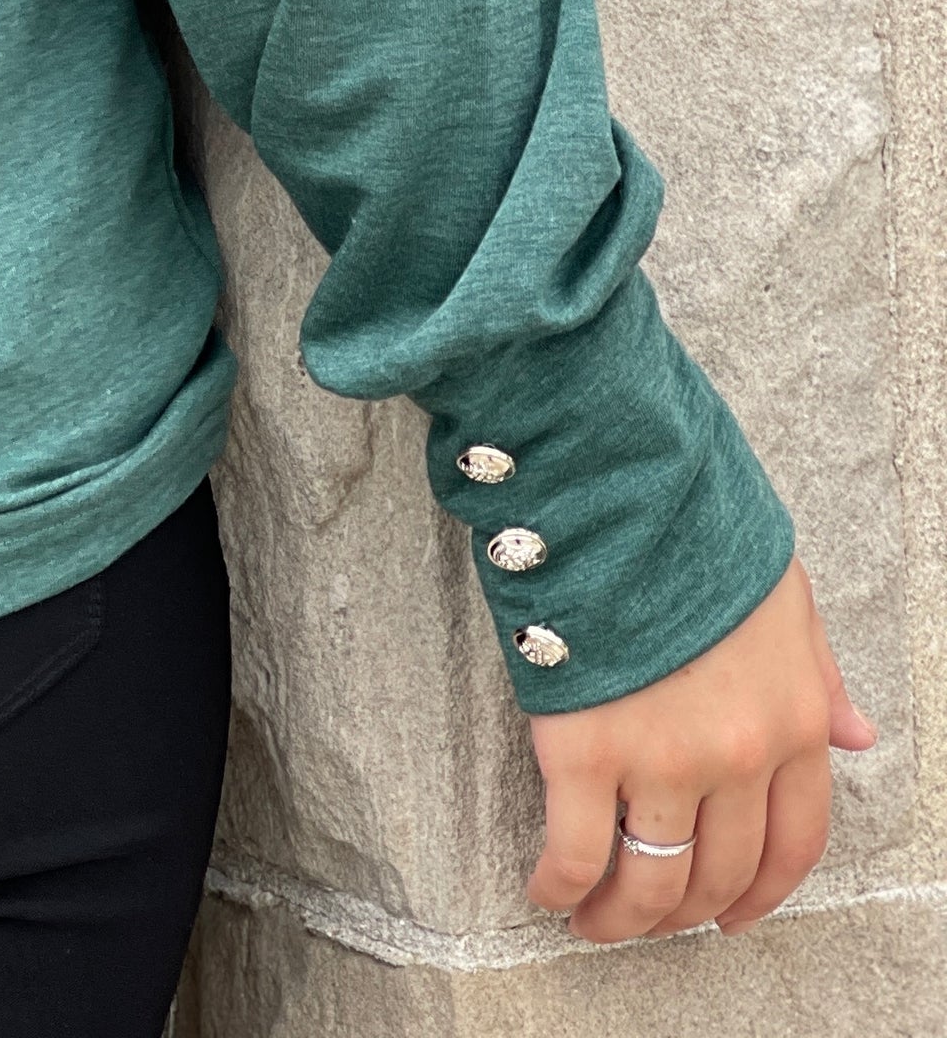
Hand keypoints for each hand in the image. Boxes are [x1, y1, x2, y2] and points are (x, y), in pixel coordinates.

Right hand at [527, 558, 872, 941]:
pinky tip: (547, 890)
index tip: (731, 917)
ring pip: (653, 878)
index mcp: (795, 719)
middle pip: (719, 873)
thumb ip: (821, 674)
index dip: (761, 893)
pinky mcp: (586, 749)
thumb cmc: (695, 524)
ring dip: (624, 917)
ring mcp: (664, 758)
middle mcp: (740, 755)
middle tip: (651, 918)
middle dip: (684, 913)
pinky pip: (578, 850)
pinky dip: (562, 885)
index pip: (793, 845)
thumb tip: (856, 737)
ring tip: (595, 920)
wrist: (615, 481)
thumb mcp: (784, 594)